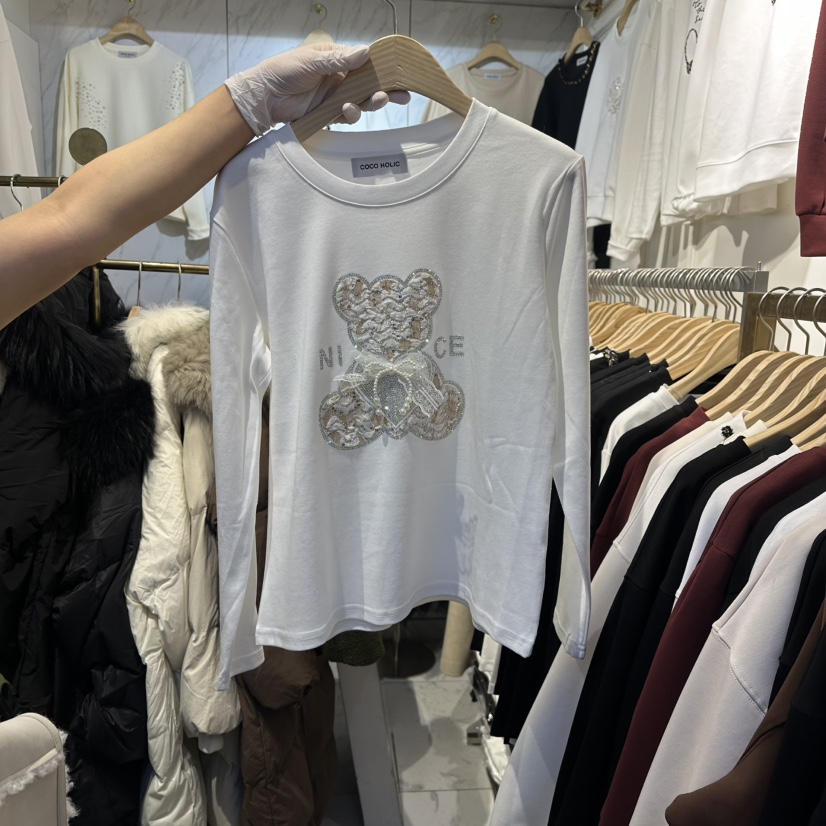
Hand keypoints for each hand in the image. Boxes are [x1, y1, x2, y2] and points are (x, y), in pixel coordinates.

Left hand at [225, 43, 410, 135]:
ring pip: (360, 101)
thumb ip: (340, 60)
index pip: (364, 61)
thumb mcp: (312, 61)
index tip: (398, 73)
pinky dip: (351, 114)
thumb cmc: (284, 71)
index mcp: (336, 58)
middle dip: (386, 90)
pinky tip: (348, 110)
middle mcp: (338, 77)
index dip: (382, 67)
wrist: (265, 97)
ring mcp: (334, 96)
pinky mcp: (328, 113)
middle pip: (368, 84)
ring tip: (377, 100)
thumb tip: (365, 53)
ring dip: (370, 102)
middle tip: (402, 95)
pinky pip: (346, 115)